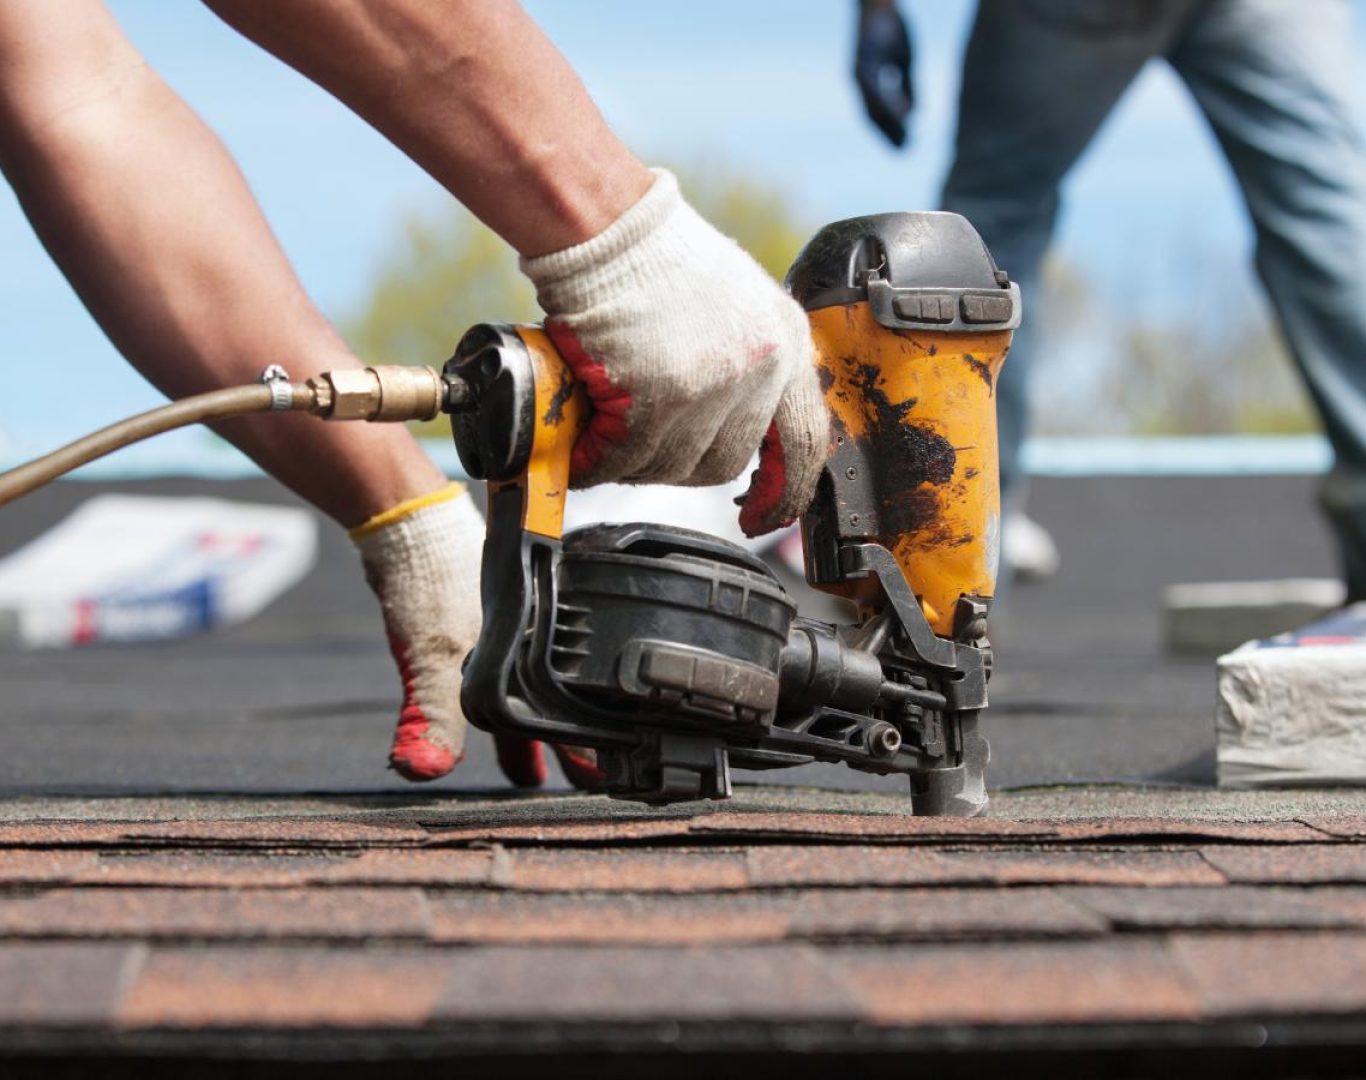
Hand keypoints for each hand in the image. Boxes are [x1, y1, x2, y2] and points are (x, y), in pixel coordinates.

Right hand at [521, 170, 829, 536]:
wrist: (610, 226)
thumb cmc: (658, 257)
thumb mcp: (737, 304)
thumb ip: (748, 362)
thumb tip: (732, 424)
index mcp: (787, 345)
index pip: (804, 441)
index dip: (784, 490)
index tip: (763, 516)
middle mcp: (761, 368)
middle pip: (724, 462)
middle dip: (678, 463)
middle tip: (641, 444)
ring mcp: (712, 385)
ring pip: (673, 465)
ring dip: (634, 462)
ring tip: (605, 433)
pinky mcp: (660, 396)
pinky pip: (627, 457)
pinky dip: (598, 460)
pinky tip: (583, 446)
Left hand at [855, 0, 914, 147]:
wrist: (879, 1)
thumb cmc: (893, 28)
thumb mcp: (906, 61)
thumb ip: (907, 87)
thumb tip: (913, 115)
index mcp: (868, 81)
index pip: (878, 113)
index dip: (890, 131)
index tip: (904, 147)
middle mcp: (860, 79)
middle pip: (873, 114)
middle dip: (888, 133)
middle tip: (904, 151)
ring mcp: (859, 69)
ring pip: (873, 104)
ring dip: (888, 123)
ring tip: (904, 138)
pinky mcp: (864, 59)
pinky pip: (875, 87)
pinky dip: (887, 102)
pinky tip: (902, 113)